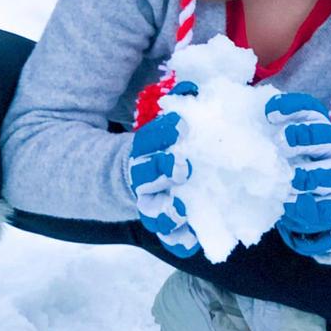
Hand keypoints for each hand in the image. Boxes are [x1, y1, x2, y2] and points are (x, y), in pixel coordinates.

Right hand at [129, 82, 198, 257]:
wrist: (137, 177)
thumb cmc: (164, 145)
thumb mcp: (171, 123)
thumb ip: (183, 104)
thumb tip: (193, 88)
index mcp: (143, 150)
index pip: (146, 141)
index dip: (160, 133)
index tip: (182, 124)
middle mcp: (143, 179)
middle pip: (146, 177)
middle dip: (162, 171)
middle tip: (184, 167)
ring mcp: (152, 204)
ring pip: (153, 212)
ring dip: (167, 211)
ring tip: (182, 210)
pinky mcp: (166, 225)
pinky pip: (169, 237)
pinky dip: (179, 240)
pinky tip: (192, 241)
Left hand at [265, 92, 330, 255]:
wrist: (307, 199)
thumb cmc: (285, 164)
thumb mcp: (275, 145)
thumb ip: (262, 136)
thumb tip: (233, 129)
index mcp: (316, 126)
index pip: (309, 108)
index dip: (292, 107)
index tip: (269, 113)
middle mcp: (330, 147)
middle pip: (325, 135)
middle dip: (303, 136)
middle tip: (281, 142)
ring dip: (309, 174)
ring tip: (291, 178)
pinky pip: (327, 205)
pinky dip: (308, 205)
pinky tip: (290, 203)